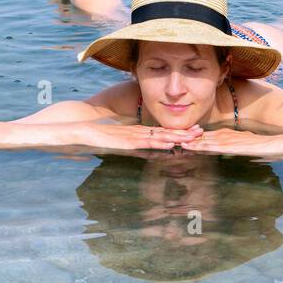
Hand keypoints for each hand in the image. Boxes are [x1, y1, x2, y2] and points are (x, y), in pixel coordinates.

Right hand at [88, 122, 203, 150]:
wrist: (82, 131)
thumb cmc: (97, 138)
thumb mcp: (116, 144)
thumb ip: (128, 146)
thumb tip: (138, 151)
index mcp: (137, 133)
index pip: (161, 132)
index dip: (177, 132)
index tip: (191, 132)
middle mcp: (139, 132)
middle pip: (165, 132)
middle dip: (183, 132)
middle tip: (201, 131)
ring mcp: (134, 136)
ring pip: (160, 136)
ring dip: (177, 136)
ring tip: (193, 136)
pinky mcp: (128, 141)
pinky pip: (147, 142)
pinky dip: (160, 142)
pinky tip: (171, 143)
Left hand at [179, 127, 269, 154]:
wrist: (275, 144)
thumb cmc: (264, 146)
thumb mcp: (246, 144)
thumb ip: (237, 146)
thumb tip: (231, 150)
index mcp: (226, 135)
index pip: (205, 136)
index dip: (192, 137)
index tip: (178, 139)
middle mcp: (224, 135)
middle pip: (200, 137)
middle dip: (186, 138)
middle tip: (169, 138)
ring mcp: (226, 140)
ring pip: (202, 140)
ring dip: (187, 141)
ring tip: (172, 141)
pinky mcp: (229, 145)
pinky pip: (210, 145)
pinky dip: (198, 145)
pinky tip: (188, 146)